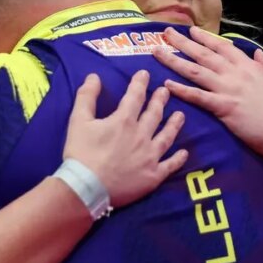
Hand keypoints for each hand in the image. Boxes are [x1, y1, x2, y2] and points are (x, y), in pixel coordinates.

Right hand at [63, 71, 187, 207]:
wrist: (86, 188)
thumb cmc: (81, 153)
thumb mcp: (78, 121)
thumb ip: (87, 97)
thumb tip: (94, 76)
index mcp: (124, 120)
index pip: (135, 96)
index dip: (140, 83)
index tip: (145, 74)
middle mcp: (142, 135)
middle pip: (154, 114)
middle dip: (160, 100)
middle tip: (166, 91)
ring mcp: (150, 156)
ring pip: (167, 137)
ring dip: (174, 124)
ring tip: (180, 115)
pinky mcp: (153, 176)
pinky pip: (170, 165)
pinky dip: (178, 159)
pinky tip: (183, 153)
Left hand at [153, 26, 262, 161]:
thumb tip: (257, 52)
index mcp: (249, 66)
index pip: (223, 47)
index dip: (205, 38)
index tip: (191, 31)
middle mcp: (235, 74)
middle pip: (204, 54)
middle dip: (183, 42)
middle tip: (165, 33)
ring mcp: (228, 89)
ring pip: (195, 71)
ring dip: (174, 61)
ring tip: (157, 52)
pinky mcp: (223, 107)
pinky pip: (198, 96)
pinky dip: (181, 90)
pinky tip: (166, 85)